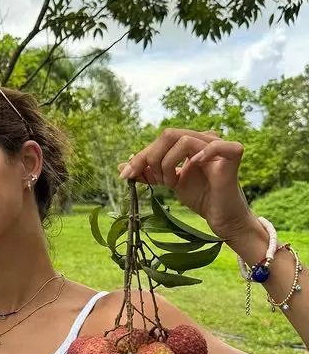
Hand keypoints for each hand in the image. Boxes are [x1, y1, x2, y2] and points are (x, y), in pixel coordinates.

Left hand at [118, 128, 252, 240]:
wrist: (222, 218)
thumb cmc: (200, 197)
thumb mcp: (168, 182)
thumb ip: (149, 173)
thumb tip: (122, 166)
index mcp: (190, 142)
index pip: (160, 140)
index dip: (141, 156)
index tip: (126, 175)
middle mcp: (204, 140)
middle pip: (169, 134)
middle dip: (152, 157)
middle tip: (154, 181)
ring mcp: (219, 147)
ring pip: (184, 140)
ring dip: (169, 163)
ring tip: (171, 183)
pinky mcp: (232, 158)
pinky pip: (218, 145)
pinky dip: (202, 153)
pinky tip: (192, 166)